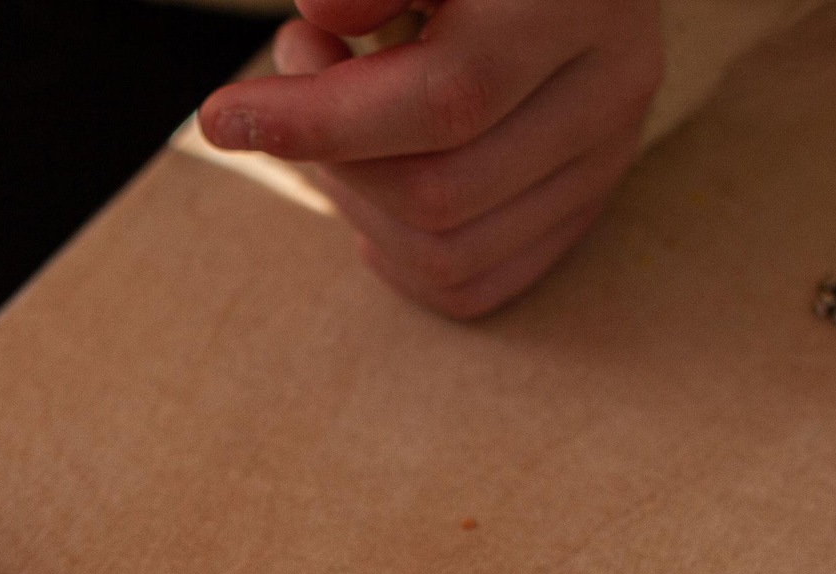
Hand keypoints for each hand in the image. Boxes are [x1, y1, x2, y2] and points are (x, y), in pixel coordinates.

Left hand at [198, 0, 662, 319]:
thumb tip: (323, 11)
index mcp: (579, 0)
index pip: (445, 99)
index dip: (319, 120)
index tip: (223, 116)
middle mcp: (612, 86)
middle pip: (439, 193)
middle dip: (333, 153)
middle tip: (301, 67)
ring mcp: (606, 155)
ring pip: (448, 253)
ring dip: (354, 201)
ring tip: (333, 114)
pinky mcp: (583, 201)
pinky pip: (474, 283)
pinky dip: (395, 255)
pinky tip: (364, 188)